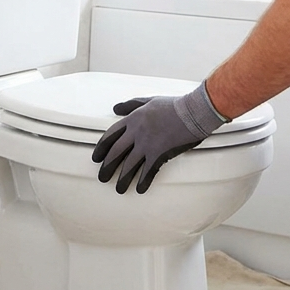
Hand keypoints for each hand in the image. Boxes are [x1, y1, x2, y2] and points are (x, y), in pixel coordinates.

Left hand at [92, 82, 227, 193]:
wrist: (193, 111)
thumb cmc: (173, 105)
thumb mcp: (149, 100)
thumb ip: (131, 105)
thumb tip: (115, 108)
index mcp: (132, 119)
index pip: (110, 136)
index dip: (101, 149)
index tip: (96, 158)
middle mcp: (136, 133)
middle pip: (116, 153)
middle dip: (107, 167)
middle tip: (102, 178)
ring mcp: (147, 143)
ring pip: (129, 165)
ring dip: (122, 179)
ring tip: (118, 189)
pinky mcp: (159, 153)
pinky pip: (147, 170)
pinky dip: (143, 181)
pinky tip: (139, 189)